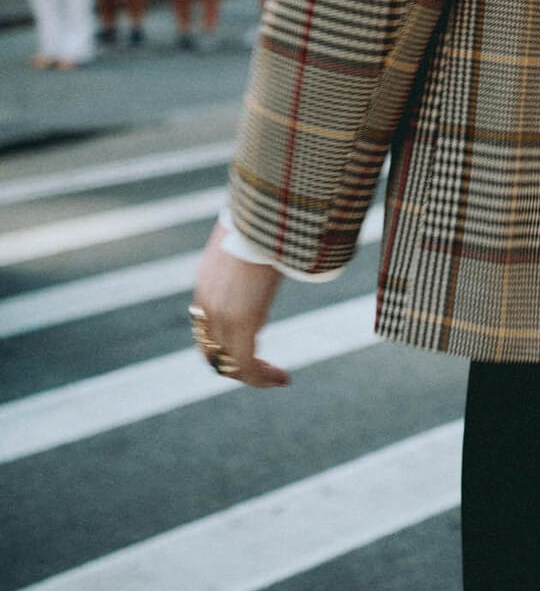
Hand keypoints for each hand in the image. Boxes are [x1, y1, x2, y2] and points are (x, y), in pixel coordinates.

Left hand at [190, 221, 288, 388]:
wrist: (264, 211)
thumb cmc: (264, 218)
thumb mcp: (249, 239)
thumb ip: (252, 252)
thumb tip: (272, 241)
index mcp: (205, 284)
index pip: (204, 330)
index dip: (223, 346)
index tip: (250, 349)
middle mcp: (207, 304)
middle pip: (211, 354)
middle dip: (235, 368)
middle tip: (263, 372)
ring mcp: (221, 314)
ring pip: (230, 365)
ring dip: (254, 376)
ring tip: (278, 378)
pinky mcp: (243, 320)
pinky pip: (247, 365)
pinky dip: (263, 378)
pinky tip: (283, 378)